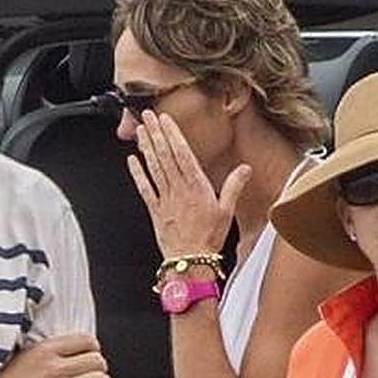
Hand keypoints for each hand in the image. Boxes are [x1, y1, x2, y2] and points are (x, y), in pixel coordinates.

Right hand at [0, 334, 111, 377]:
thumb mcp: (25, 353)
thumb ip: (49, 348)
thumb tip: (74, 345)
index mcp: (45, 350)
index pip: (86, 340)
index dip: (92, 346)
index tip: (89, 352)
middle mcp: (55, 368)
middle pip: (96, 360)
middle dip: (97, 365)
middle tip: (91, 370)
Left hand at [127, 110, 250, 258]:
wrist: (190, 261)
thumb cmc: (208, 238)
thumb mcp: (227, 211)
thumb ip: (234, 186)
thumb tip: (245, 168)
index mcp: (197, 187)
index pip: (182, 153)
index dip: (172, 134)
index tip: (166, 119)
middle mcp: (178, 189)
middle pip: (165, 155)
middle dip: (156, 133)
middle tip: (148, 116)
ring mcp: (164, 198)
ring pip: (154, 167)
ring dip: (146, 147)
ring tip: (140, 130)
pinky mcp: (154, 210)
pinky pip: (144, 188)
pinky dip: (137, 173)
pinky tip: (131, 160)